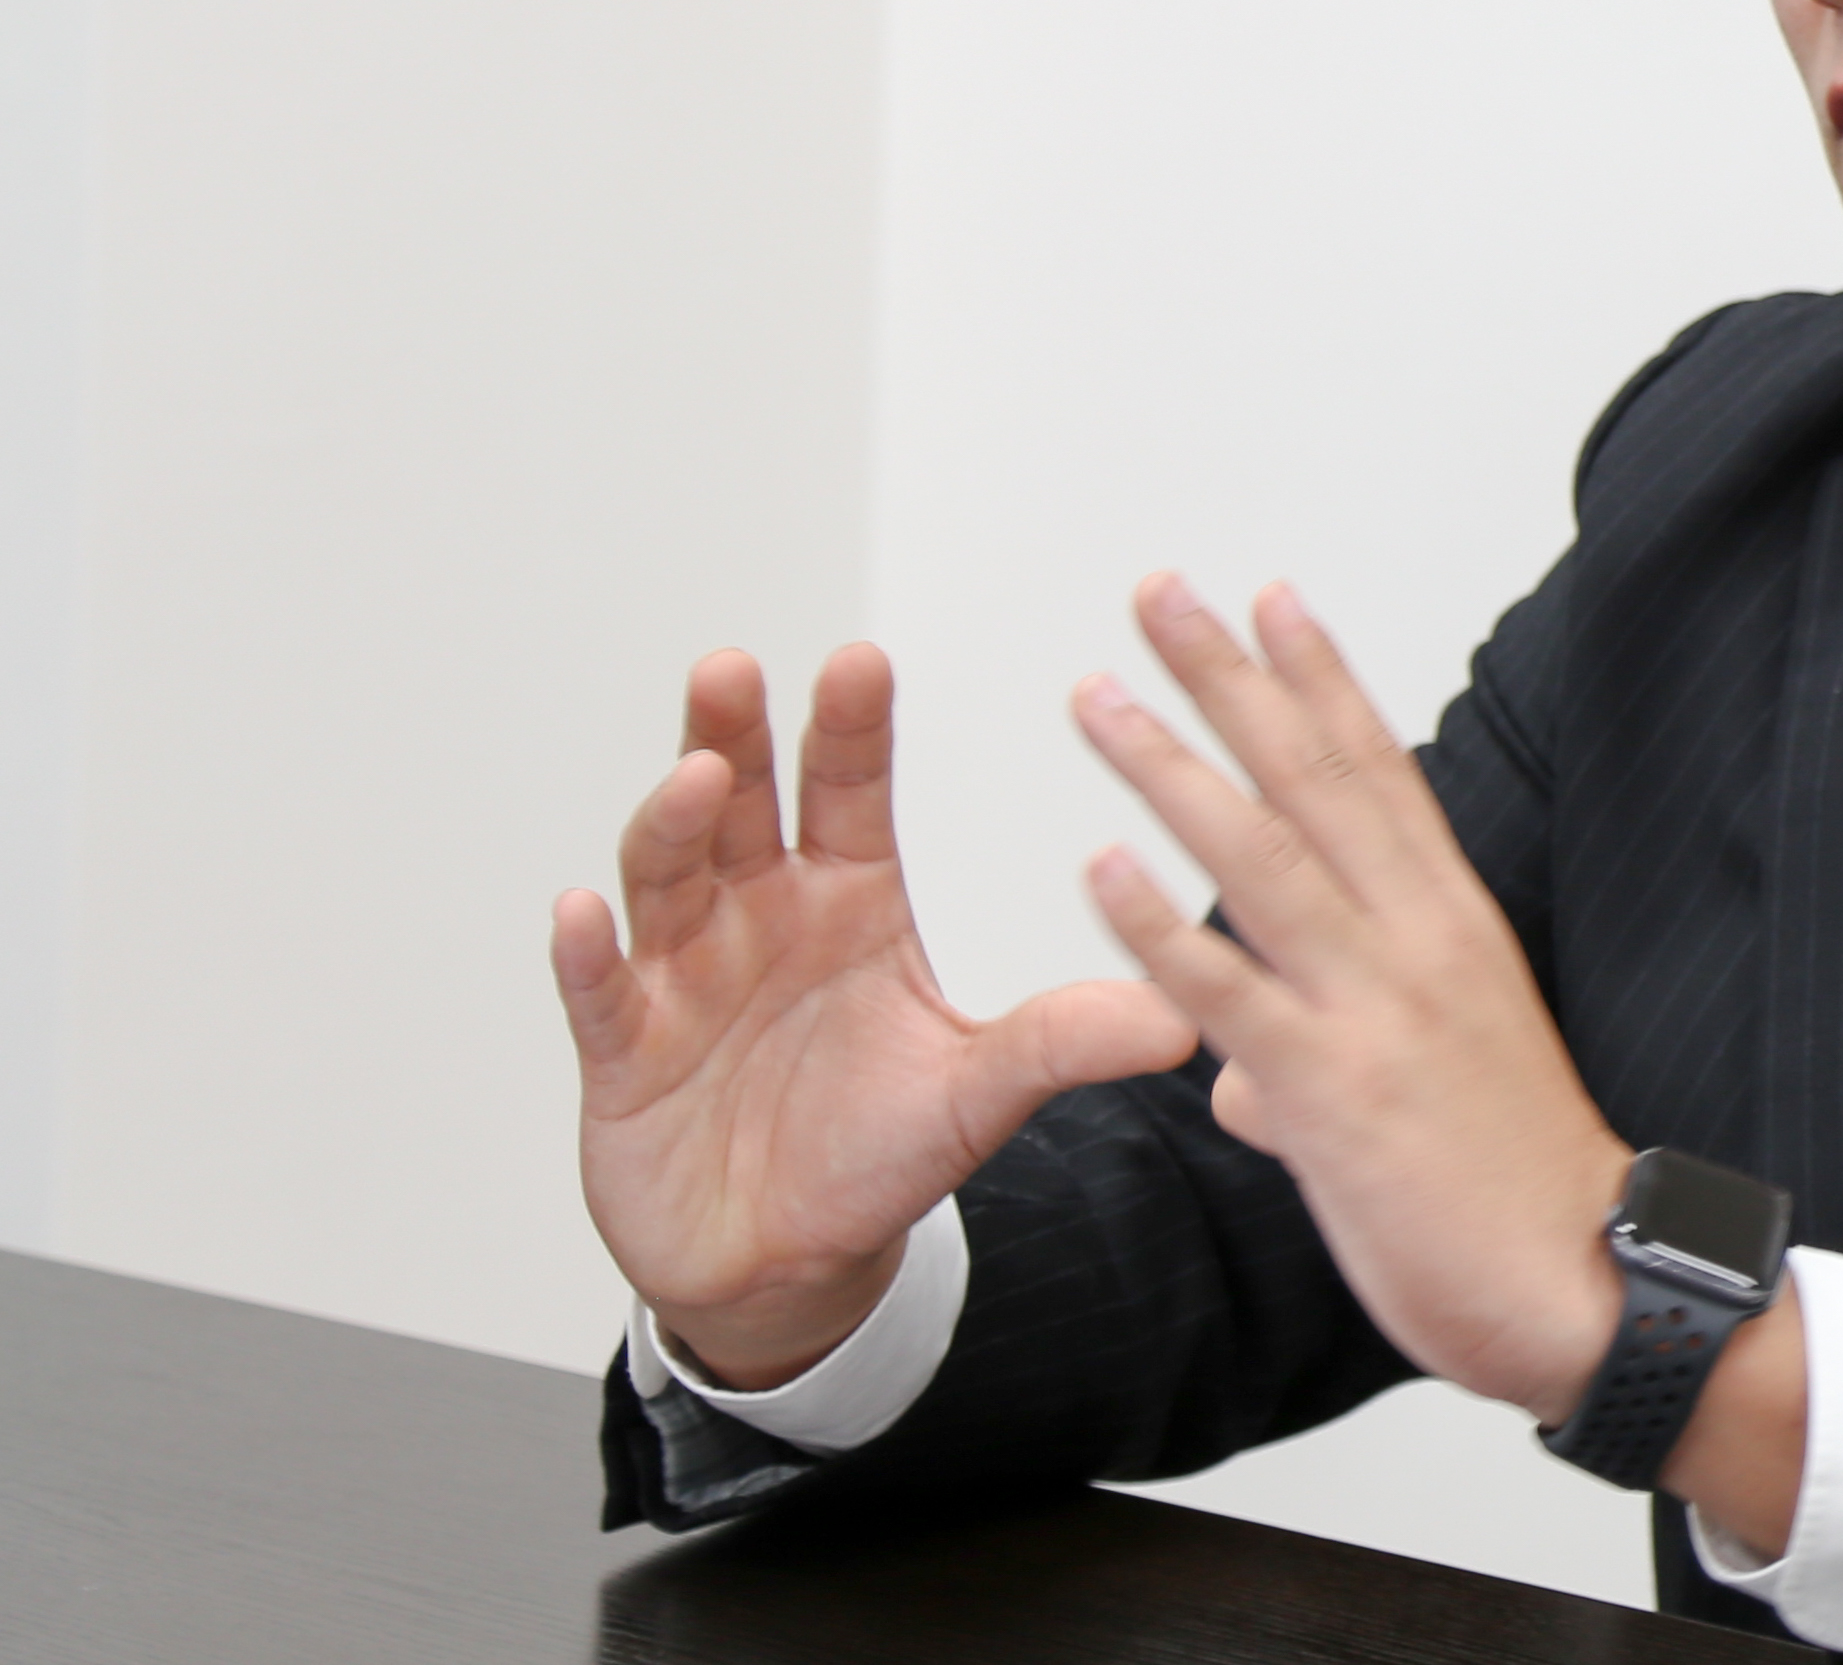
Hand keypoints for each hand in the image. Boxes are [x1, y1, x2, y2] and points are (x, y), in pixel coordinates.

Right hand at [553, 647, 1198, 1387]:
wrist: (790, 1260)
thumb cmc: (878, 1152)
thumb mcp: (982, 1093)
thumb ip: (1064, 1042)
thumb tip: (1184, 1022)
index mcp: (850, 902)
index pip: (848, 793)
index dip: (850, 729)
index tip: (861, 662)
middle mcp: (760, 917)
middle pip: (740, 805)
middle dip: (734, 734)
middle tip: (736, 671)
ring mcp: (684, 978)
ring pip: (666, 879)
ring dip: (671, 824)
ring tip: (695, 777)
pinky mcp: (625, 1055)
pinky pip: (598, 995)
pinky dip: (583, 955)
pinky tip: (580, 912)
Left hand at [1071, 578, 1633, 1422]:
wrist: (1581, 1284)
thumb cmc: (1515, 1186)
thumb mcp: (1433, 1083)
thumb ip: (1317, 1055)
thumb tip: (1235, 1074)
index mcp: (1453, 924)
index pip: (1378, 770)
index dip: (1319, 679)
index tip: (1270, 597)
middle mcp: (1418, 942)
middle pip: (1312, 781)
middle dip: (1230, 679)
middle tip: (1161, 596)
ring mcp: (1376, 1010)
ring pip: (1259, 860)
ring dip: (1171, 768)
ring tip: (1097, 697)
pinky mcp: (1334, 1090)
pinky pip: (1226, 995)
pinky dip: (1157, 928)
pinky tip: (1097, 869)